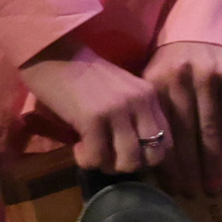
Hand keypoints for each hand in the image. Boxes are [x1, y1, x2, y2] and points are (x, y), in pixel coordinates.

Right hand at [20, 43, 171, 173]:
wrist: (55, 55)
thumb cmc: (85, 76)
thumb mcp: (122, 91)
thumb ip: (135, 115)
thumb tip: (138, 153)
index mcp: (149, 96)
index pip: (166, 141)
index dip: (147, 155)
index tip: (126, 151)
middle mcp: (139, 103)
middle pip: (152, 157)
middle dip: (130, 165)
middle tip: (109, 156)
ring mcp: (117, 111)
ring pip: (127, 162)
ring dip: (107, 165)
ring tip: (92, 152)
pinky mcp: (92, 119)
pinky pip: (97, 158)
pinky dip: (86, 159)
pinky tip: (78, 147)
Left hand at [143, 41, 221, 191]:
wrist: (204, 27)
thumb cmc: (174, 62)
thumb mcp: (154, 80)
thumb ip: (154, 114)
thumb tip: (147, 158)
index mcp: (156, 83)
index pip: (161, 130)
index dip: (166, 161)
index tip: (170, 186)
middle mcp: (181, 79)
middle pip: (185, 133)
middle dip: (188, 168)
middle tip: (191, 194)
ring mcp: (209, 78)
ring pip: (209, 129)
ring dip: (211, 162)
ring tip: (211, 186)